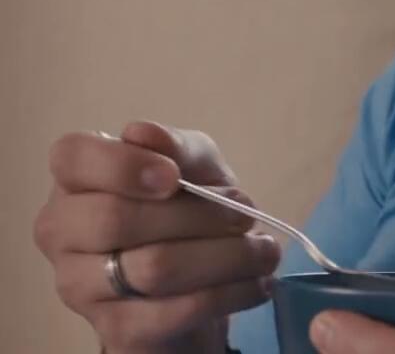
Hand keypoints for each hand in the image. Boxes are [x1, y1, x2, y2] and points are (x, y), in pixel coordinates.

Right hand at [33, 122, 279, 353]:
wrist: (196, 282)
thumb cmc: (187, 208)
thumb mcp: (195, 164)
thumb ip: (175, 147)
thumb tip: (143, 133)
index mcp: (75, 181)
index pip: (72, 159)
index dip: (122, 165)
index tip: (173, 176)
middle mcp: (61, 232)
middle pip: (116, 219)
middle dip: (198, 214)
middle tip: (246, 213)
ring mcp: (79, 286)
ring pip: (154, 268)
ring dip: (227, 256)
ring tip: (265, 251)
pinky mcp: (116, 329)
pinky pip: (175, 312)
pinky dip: (229, 293)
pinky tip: (256, 283)